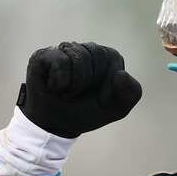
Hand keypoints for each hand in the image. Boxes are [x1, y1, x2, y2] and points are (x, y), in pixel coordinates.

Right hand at [16, 42, 141, 137]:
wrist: (58, 126)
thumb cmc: (87, 112)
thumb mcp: (117, 108)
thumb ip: (132, 93)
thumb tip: (121, 74)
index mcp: (108, 57)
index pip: (113, 57)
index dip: (108, 83)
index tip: (101, 99)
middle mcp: (86, 49)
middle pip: (95, 54)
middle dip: (90, 82)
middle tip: (81, 95)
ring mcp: (64, 51)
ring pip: (77, 56)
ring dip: (74, 84)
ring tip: (68, 92)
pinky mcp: (44, 55)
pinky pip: (59, 60)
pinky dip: (59, 81)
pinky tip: (55, 88)